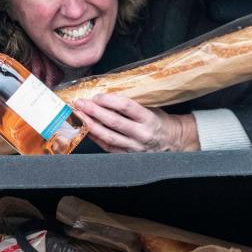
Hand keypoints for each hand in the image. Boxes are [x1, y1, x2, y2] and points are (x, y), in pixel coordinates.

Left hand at [73, 94, 198, 152]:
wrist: (172, 141)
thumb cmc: (159, 121)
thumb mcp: (151, 108)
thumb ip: (131, 104)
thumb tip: (106, 96)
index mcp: (149, 119)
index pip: (126, 106)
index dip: (109, 100)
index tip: (96, 96)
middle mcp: (142, 134)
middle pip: (114, 122)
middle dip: (94, 111)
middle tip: (80, 103)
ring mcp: (134, 147)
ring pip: (108, 136)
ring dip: (90, 125)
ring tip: (79, 115)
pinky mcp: (128, 155)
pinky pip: (108, 147)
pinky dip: (96, 138)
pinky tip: (86, 129)